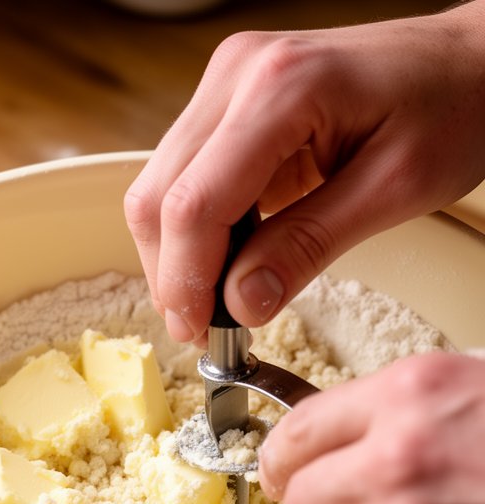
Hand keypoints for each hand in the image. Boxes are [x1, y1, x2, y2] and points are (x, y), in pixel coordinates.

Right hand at [124, 4, 484, 344]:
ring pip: (159, 188)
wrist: (470, 60)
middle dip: (173, 274)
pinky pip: (185, 176)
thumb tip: (242, 303)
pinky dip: (195, 230)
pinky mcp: (228, 100)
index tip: (200, 333)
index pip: (195, 203)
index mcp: (280, 87)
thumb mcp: (394, 189)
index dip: (186, 280)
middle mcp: (238, 74)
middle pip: (159, 196)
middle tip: (205, 331)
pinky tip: (229, 260)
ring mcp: (227, 82)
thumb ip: (309, 246)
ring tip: (217, 303)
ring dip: (178, 255)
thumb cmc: (453, 108)